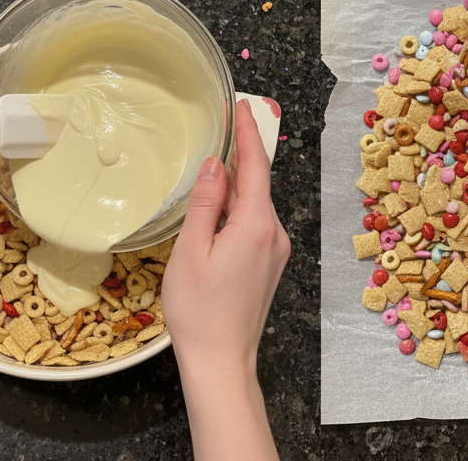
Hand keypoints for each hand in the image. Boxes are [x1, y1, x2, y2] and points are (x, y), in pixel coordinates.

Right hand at [163, 99, 288, 460]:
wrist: (221, 363)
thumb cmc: (199, 312)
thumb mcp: (191, 250)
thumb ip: (206, 202)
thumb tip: (215, 165)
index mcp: (256, 225)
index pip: (255, 165)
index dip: (248, 132)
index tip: (243, 105)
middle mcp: (274, 233)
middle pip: (257, 183)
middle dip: (241, 154)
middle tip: (226, 123)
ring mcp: (276, 250)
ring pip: (255, 205)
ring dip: (237, 186)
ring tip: (212, 170)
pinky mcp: (271, 263)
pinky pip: (256, 224)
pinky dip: (239, 209)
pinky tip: (218, 213)